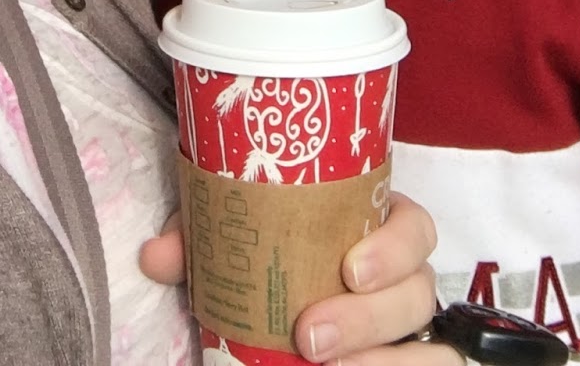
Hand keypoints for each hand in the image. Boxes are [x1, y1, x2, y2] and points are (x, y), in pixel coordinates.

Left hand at [139, 193, 461, 364]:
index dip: (393, 247)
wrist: (278, 301)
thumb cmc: (269, 252)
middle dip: (367, 319)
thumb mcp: (239, 239)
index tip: (349, 268)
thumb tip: (155, 257)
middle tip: (309, 336)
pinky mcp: (400, 357)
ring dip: (378, 359)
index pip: (414, 227)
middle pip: (416, 293)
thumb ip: (201, 239)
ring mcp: (403, 328)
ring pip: (424, 348)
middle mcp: (400, 278)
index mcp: (373, 226)